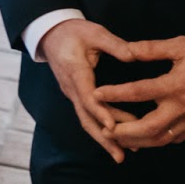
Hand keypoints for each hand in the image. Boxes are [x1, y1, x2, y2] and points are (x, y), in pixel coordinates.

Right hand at [40, 19, 137, 163]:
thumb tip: (134, 55)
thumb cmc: (73, 31)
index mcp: (74, 71)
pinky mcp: (76, 95)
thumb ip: (114, 44)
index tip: (114, 127)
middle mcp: (71, 87)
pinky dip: (101, 128)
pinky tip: (116, 137)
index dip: (100, 112)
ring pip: (86, 119)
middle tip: (121, 154)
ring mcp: (72, 93)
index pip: (86, 96)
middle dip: (103, 137)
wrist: (50, 34)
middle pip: (85, 117)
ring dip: (103, 137)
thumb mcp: (93, 32)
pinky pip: (87, 115)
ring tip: (124, 152)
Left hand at [97, 37, 184, 149]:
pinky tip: (143, 138)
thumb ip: (151, 48)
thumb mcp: (180, 45)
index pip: (138, 92)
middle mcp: (182, 108)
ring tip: (118, 138)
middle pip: (148, 127)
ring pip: (160, 139)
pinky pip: (173, 139)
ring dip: (138, 141)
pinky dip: (156, 141)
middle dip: (124, 131)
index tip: (96, 94)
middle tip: (104, 129)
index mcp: (175, 86)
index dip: (115, 94)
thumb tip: (127, 49)